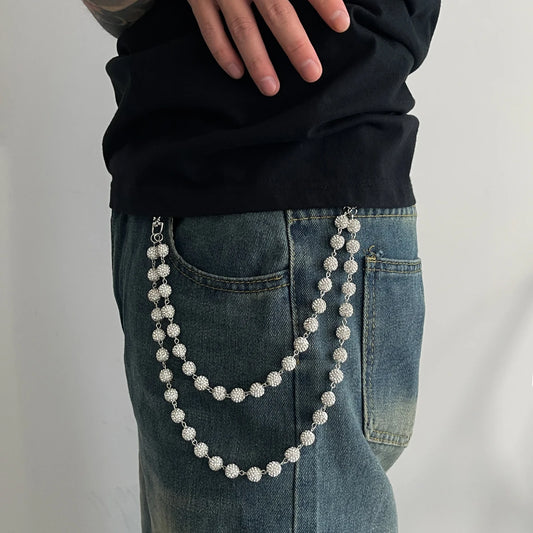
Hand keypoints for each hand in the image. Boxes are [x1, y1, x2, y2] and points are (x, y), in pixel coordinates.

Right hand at [187, 0, 350, 95]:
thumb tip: (336, 3)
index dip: (324, 1)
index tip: (342, 25)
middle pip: (276, 12)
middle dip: (295, 45)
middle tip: (312, 74)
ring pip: (243, 28)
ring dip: (258, 61)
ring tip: (272, 89)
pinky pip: (209, 28)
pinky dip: (223, 52)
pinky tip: (238, 73)